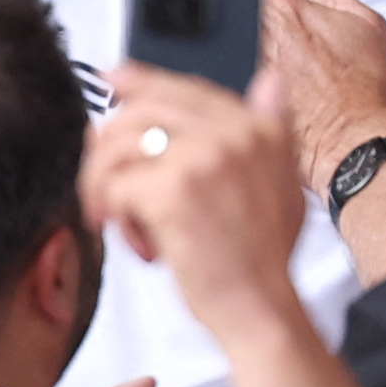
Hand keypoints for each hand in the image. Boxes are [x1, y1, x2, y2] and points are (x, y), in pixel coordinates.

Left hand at [83, 64, 306, 339]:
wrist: (260, 307)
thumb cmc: (263, 258)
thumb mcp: (284, 180)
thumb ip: (273, 127)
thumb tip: (270, 80)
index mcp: (257, 127)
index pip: (185, 88)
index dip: (141, 82)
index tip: (113, 79)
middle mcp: (233, 133)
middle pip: (141, 112)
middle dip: (108, 146)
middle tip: (101, 179)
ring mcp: (202, 159)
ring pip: (118, 147)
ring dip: (103, 183)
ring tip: (115, 217)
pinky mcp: (171, 191)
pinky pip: (114, 186)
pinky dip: (113, 215)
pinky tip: (134, 239)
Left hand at [234, 0, 385, 193]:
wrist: (358, 141)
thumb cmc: (367, 86)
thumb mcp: (367, 23)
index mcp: (286, 10)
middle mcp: (258, 36)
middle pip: (225, 14)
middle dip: (236, 21)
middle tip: (255, 37)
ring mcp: (244, 70)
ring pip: (219, 50)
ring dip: (232, 55)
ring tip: (254, 70)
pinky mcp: (239, 103)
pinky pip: (222, 85)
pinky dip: (229, 86)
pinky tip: (250, 98)